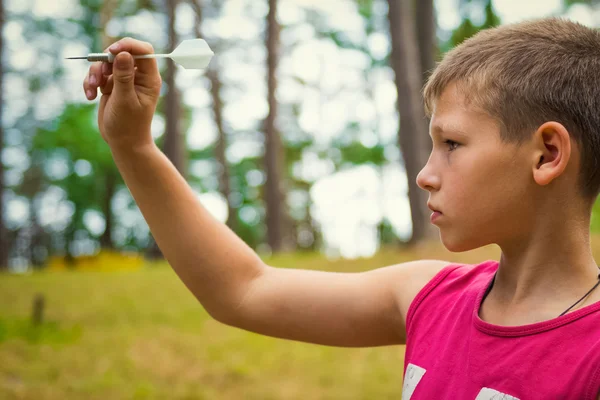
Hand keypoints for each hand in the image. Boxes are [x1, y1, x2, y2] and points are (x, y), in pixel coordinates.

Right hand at [83, 37, 161, 151]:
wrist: (123, 143)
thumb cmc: (128, 125)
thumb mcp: (125, 100)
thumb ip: (123, 77)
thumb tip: (123, 54)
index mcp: (149, 79)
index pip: (144, 51)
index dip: (128, 45)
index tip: (111, 51)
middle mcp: (138, 76)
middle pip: (121, 52)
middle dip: (106, 60)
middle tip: (100, 75)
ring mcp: (124, 80)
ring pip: (106, 62)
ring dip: (95, 73)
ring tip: (92, 89)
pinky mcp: (111, 85)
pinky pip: (98, 74)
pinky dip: (90, 82)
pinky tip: (89, 96)